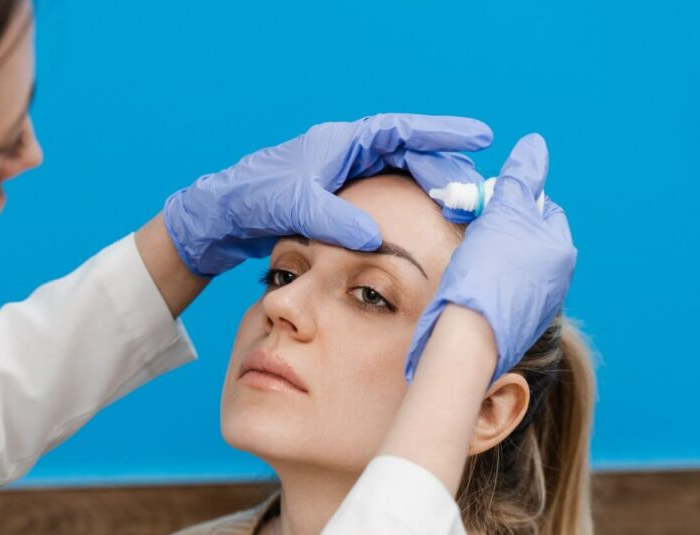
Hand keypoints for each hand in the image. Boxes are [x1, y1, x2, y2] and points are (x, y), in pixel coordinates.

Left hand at [163, 113, 492, 276]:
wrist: (221, 215)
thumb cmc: (253, 200)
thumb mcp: (294, 208)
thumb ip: (335, 219)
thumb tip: (375, 237)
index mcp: (340, 143)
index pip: (401, 131)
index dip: (442, 134)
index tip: (478, 137)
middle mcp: (345, 153)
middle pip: (408, 153)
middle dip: (444, 169)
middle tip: (472, 194)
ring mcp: (343, 175)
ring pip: (399, 174)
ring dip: (428, 188)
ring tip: (459, 208)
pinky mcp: (337, 197)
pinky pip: (385, 193)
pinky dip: (408, 203)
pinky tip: (423, 221)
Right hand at [404, 134, 576, 385]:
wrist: (469, 337)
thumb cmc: (486, 272)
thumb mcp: (502, 213)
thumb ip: (520, 178)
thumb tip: (535, 144)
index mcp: (560, 250)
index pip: (542, 207)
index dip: (512, 200)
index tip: (485, 206)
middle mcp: (557, 279)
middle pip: (527, 235)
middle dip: (501, 227)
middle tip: (473, 229)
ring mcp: (538, 304)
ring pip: (514, 262)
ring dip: (492, 254)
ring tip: (469, 260)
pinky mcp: (516, 322)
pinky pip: (504, 289)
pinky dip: (488, 281)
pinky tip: (470, 286)